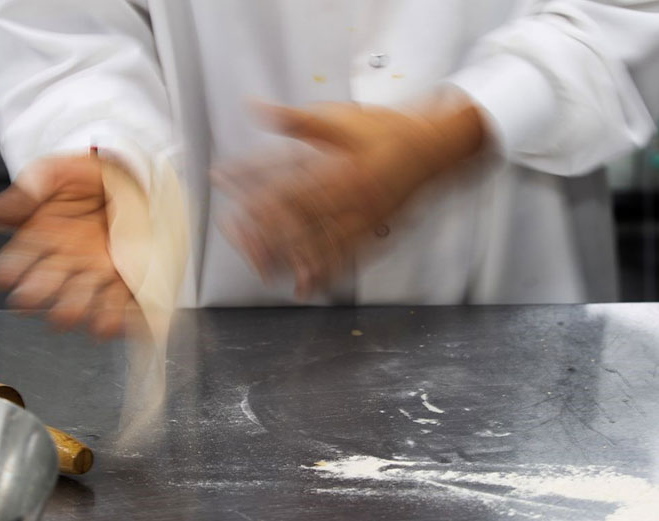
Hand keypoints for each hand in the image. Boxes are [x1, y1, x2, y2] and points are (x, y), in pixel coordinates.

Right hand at [0, 155, 135, 339]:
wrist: (138, 174)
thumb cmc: (91, 175)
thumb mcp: (56, 173)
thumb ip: (25, 194)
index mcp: (42, 238)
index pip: (18, 260)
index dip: (8, 270)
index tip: (1, 279)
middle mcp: (68, 261)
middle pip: (49, 286)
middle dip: (39, 295)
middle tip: (31, 300)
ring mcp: (101, 272)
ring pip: (85, 300)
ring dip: (77, 311)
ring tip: (71, 316)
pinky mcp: (133, 278)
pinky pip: (126, 303)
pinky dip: (121, 317)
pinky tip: (115, 324)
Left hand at [215, 94, 484, 297]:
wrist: (433, 147)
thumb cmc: (388, 131)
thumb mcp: (339, 118)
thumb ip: (297, 120)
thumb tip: (259, 109)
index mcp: (340, 167)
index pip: (286, 180)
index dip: (251, 184)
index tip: (225, 185)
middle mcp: (351, 196)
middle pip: (299, 219)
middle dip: (265, 231)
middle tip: (237, 239)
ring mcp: (364, 216)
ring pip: (321, 243)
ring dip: (290, 258)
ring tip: (262, 269)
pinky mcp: (374, 229)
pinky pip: (348, 256)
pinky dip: (325, 271)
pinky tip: (307, 284)